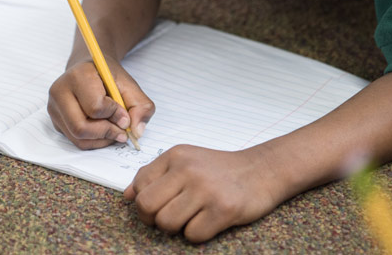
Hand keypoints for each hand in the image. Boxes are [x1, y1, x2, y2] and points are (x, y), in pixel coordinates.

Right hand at [47, 57, 154, 149]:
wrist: (90, 71)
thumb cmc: (109, 77)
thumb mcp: (130, 85)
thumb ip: (141, 106)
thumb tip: (136, 131)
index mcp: (78, 75)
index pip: (95, 107)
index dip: (115, 114)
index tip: (124, 113)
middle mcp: (60, 91)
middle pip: (81, 127)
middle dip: (106, 132)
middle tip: (122, 131)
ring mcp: (54, 107)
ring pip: (78, 138)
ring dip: (102, 139)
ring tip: (115, 130)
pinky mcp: (55, 120)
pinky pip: (75, 141)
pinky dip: (94, 141)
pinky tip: (104, 130)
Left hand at [124, 145, 284, 242]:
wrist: (263, 170)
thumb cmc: (221, 170)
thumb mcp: (186, 162)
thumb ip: (156, 176)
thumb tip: (127, 196)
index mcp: (176, 156)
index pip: (140, 185)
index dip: (142, 202)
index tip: (157, 205)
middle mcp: (188, 169)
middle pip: (147, 206)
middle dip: (153, 219)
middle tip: (168, 218)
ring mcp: (206, 189)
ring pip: (166, 223)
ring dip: (176, 228)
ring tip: (191, 218)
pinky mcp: (223, 209)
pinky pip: (192, 235)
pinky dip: (197, 234)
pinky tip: (208, 221)